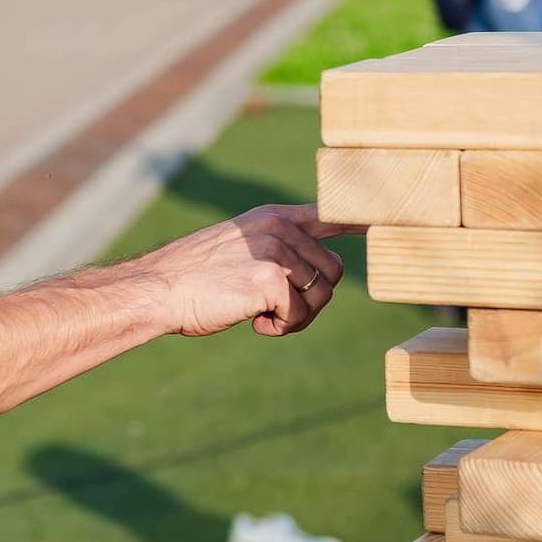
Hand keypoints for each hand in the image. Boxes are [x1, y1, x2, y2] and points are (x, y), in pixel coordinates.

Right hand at [139, 203, 345, 337]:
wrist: (158, 288)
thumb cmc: (192, 277)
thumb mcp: (238, 247)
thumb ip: (275, 250)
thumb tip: (316, 275)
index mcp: (273, 217)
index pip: (330, 213)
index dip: (360, 220)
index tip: (384, 221)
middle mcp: (280, 228)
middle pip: (333, 272)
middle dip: (311, 299)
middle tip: (274, 308)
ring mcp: (276, 251)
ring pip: (320, 298)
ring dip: (294, 317)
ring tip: (258, 314)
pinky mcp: (271, 279)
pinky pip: (299, 315)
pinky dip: (279, 328)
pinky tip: (253, 322)